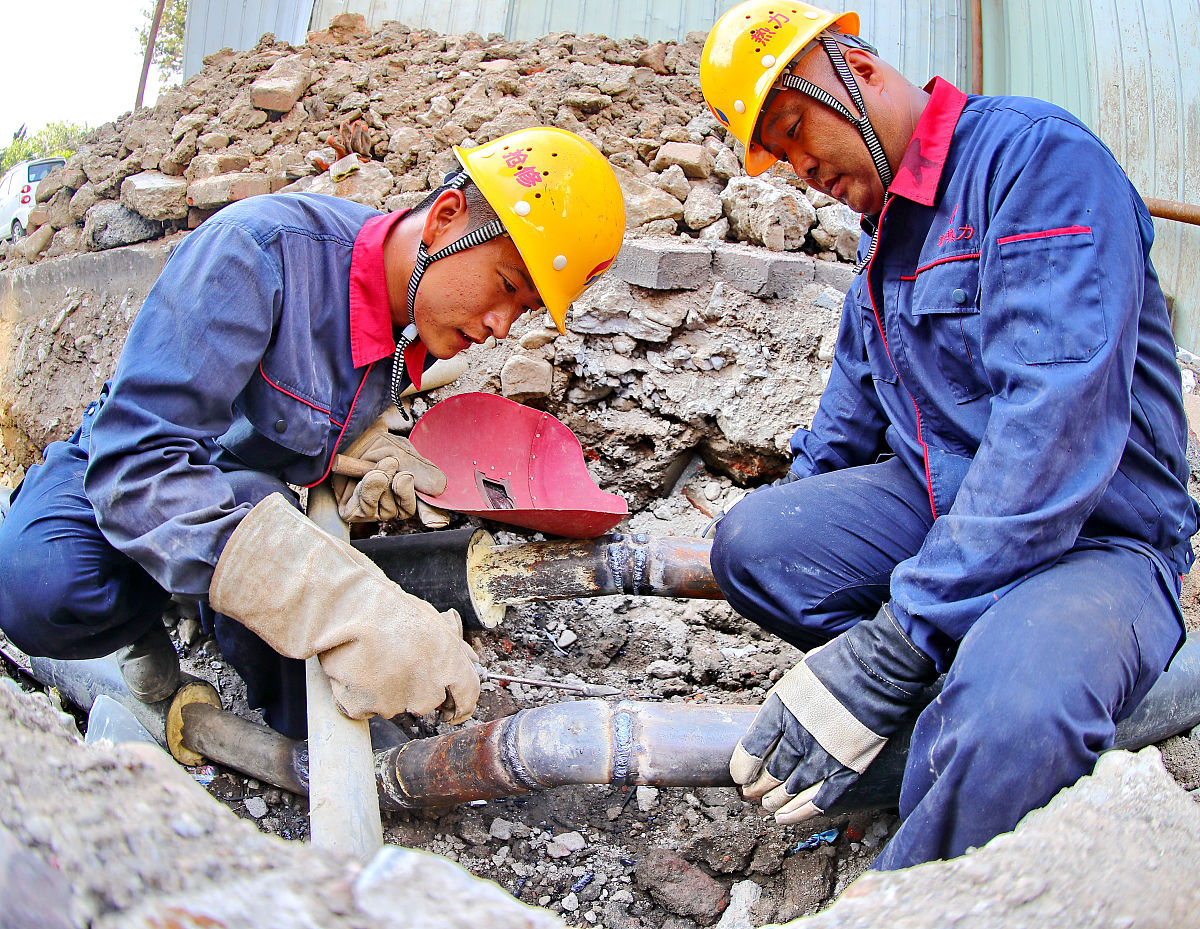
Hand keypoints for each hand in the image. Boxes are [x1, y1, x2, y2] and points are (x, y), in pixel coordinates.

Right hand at [210, 494, 478, 721]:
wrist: (348, 608)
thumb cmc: (390, 609)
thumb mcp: (433, 620)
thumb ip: (454, 646)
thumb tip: (469, 660)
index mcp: (450, 665)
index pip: (467, 699)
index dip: (459, 707)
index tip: (451, 711)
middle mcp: (426, 690)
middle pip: (427, 702)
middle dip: (416, 688)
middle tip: (396, 661)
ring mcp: (394, 703)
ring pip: (393, 705)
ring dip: (385, 690)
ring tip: (370, 658)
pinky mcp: (363, 708)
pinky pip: (363, 708)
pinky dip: (357, 694)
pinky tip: (354, 669)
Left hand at [332, 426, 445, 522]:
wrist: (344, 436)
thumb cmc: (372, 445)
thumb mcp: (402, 452)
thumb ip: (421, 470)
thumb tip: (440, 487)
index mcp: (408, 492)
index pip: (426, 510)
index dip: (432, 515)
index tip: (436, 521)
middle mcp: (392, 504)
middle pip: (406, 508)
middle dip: (401, 487)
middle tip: (395, 467)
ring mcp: (373, 510)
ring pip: (386, 508)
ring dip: (382, 483)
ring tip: (375, 467)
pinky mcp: (353, 512)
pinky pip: (366, 508)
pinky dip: (369, 489)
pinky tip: (368, 475)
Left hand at [730, 603, 934, 822]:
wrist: (880, 669)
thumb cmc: (838, 665)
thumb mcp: (797, 677)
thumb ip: (782, 703)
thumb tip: (771, 724)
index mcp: (782, 709)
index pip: (752, 748)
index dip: (742, 767)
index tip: (740, 775)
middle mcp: (800, 735)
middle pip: (770, 773)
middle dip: (757, 787)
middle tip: (751, 793)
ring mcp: (825, 755)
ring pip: (791, 790)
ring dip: (775, 802)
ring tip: (767, 806)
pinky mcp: (849, 768)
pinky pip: (820, 799)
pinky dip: (800, 812)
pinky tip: (785, 818)